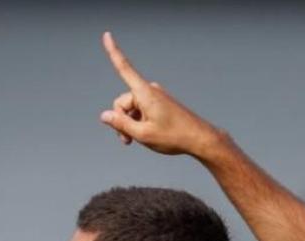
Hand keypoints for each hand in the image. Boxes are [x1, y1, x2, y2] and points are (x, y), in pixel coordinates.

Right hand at [98, 31, 224, 156]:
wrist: (199, 139)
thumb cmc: (174, 136)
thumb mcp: (142, 134)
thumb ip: (120, 124)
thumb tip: (104, 115)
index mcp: (145, 93)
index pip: (124, 69)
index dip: (113, 52)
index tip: (107, 35)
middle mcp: (149, 90)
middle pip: (123, 102)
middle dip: (121, 120)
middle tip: (128, 141)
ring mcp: (155, 96)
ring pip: (131, 108)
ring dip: (130, 123)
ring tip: (138, 140)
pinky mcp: (160, 103)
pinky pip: (141, 109)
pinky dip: (139, 121)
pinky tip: (146, 133)